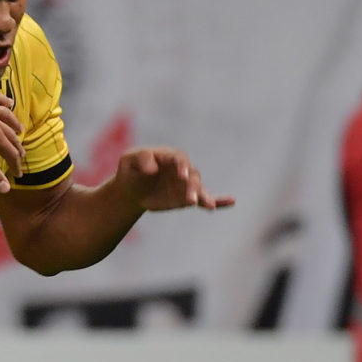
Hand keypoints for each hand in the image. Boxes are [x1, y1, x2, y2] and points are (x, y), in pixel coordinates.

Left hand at [0, 83, 23, 192]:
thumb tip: (7, 189)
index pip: (10, 154)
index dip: (15, 165)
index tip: (18, 175)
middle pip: (11, 136)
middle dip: (17, 147)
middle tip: (22, 154)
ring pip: (7, 117)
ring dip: (15, 124)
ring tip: (20, 129)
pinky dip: (3, 100)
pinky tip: (8, 101)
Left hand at [116, 147, 233, 211]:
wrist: (131, 189)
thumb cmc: (130, 170)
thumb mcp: (128, 161)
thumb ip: (140, 159)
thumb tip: (153, 169)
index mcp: (169, 156)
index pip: (179, 159)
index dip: (181, 166)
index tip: (181, 175)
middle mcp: (182, 169)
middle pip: (192, 175)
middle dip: (192, 186)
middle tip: (191, 199)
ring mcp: (186, 184)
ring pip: (198, 189)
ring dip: (202, 197)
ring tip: (208, 205)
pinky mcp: (187, 197)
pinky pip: (205, 198)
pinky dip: (219, 200)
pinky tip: (232, 202)